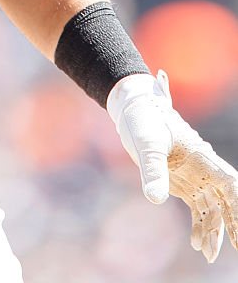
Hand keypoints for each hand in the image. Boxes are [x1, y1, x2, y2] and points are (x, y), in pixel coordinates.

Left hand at [107, 70, 237, 261]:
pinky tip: (195, 242)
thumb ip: (152, 170)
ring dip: (212, 231)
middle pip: (226, 201)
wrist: (134, 107)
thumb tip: (155, 200)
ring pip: (212, 208)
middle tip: (236, 251)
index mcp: (203, 158)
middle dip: (232, 226)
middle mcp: (203, 169)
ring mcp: (193, 176)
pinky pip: (197, 208)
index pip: (231, 186)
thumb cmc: (144, 119)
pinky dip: (199, 225)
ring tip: (206, 254)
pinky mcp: (180, 182)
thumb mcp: (147, 143)